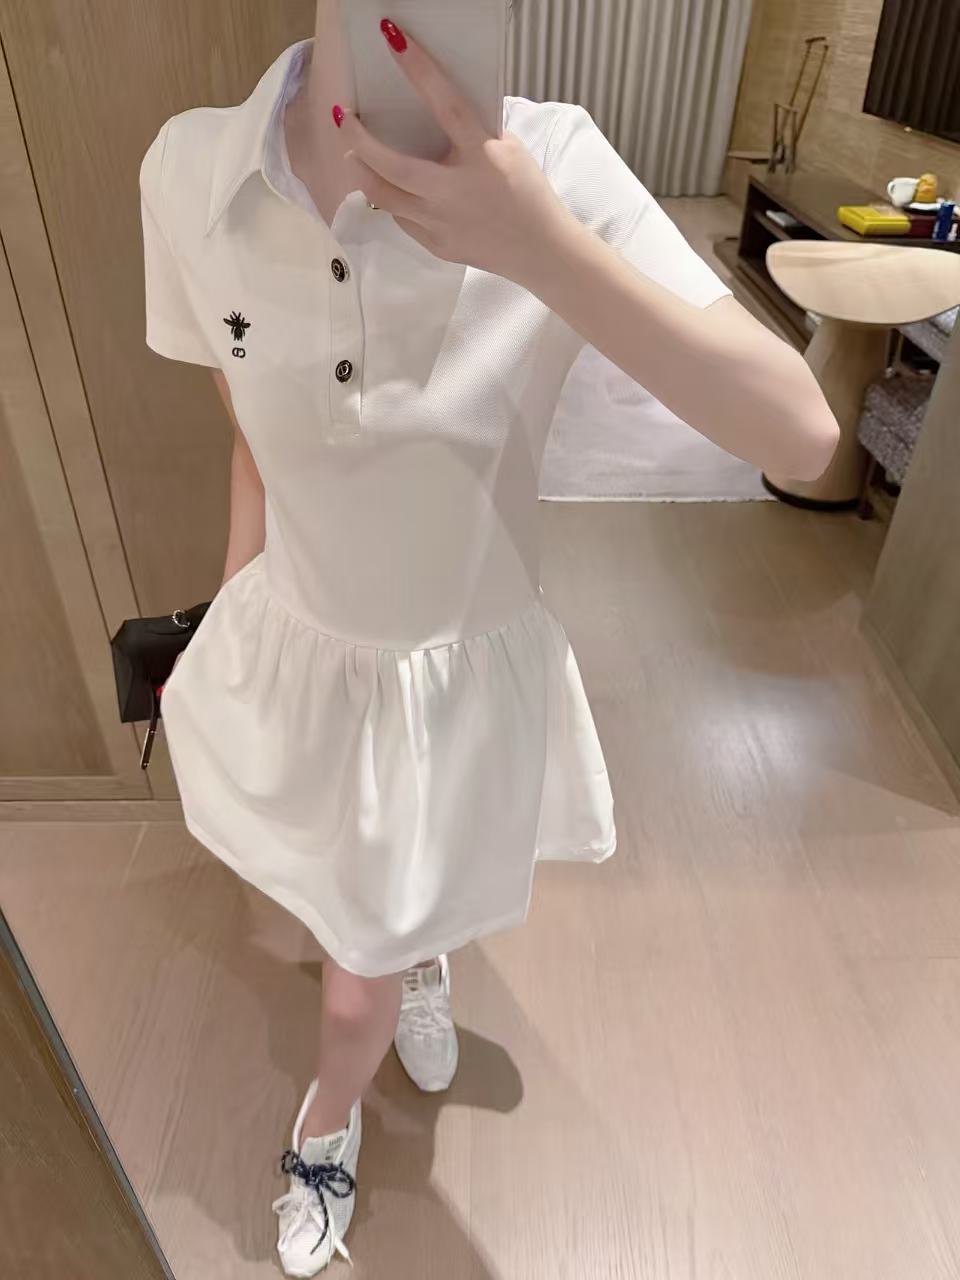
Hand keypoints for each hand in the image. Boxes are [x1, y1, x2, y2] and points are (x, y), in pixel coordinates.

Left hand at [336, 18, 576, 284]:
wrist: (540, 252)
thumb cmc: (527, 194)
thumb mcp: (508, 150)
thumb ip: (473, 131)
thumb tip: (438, 108)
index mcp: (481, 156)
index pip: (445, 105)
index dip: (418, 69)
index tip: (392, 37)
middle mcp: (454, 191)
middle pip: (391, 165)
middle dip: (358, 138)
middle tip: (343, 117)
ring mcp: (440, 223)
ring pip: (383, 196)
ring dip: (363, 170)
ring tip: (354, 153)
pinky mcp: (435, 245)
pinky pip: (401, 218)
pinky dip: (393, 198)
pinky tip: (393, 187)